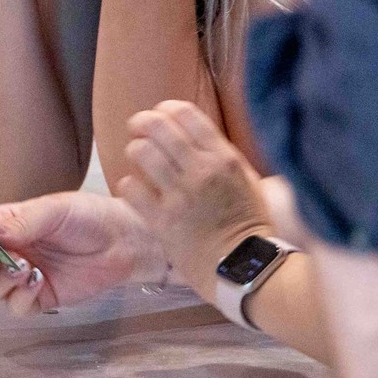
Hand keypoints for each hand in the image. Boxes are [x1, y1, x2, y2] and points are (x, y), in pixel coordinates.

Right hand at [0, 193, 166, 314]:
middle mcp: (9, 252)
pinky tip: (39, 282)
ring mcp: (23, 278)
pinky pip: (16, 308)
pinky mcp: (41, 299)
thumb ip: (21, 222)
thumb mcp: (54, 210)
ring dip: (0, 282)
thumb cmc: (90, 217)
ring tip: (27, 268)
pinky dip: (20, 298)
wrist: (126, 243)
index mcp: (7, 226)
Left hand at [117, 101, 272, 297]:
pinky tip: (134, 189)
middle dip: (142, 123)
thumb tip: (196, 133)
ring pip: (141, 152)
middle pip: (158, 126)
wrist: (248, 268)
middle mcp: (201, 170)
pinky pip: (131, 188)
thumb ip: (222, 155)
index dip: (166, 109)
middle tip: (137, 129)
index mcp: (224, 157)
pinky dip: (128, 185)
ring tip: (137, 158)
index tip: (160, 115)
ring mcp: (181, 195)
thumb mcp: (247, 180)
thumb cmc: (249, 225)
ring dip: (135, 151)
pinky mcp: (163, 221)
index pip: (186, 113)